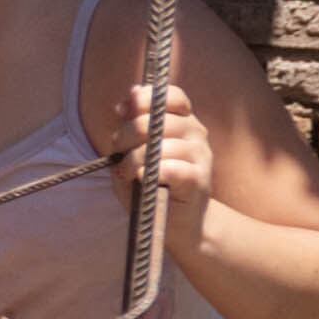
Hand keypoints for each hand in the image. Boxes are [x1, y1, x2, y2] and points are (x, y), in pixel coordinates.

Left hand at [113, 81, 212, 222]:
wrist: (175, 222)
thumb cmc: (151, 183)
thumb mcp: (133, 150)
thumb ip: (131, 123)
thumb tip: (129, 96)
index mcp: (182, 120)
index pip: (171, 95)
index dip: (144, 100)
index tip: (123, 115)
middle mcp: (195, 133)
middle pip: (155, 121)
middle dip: (126, 136)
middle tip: (118, 153)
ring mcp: (201, 155)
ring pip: (161, 146)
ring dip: (133, 160)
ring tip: (127, 172)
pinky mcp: (199, 180)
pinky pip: (172, 168)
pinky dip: (151, 173)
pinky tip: (143, 179)